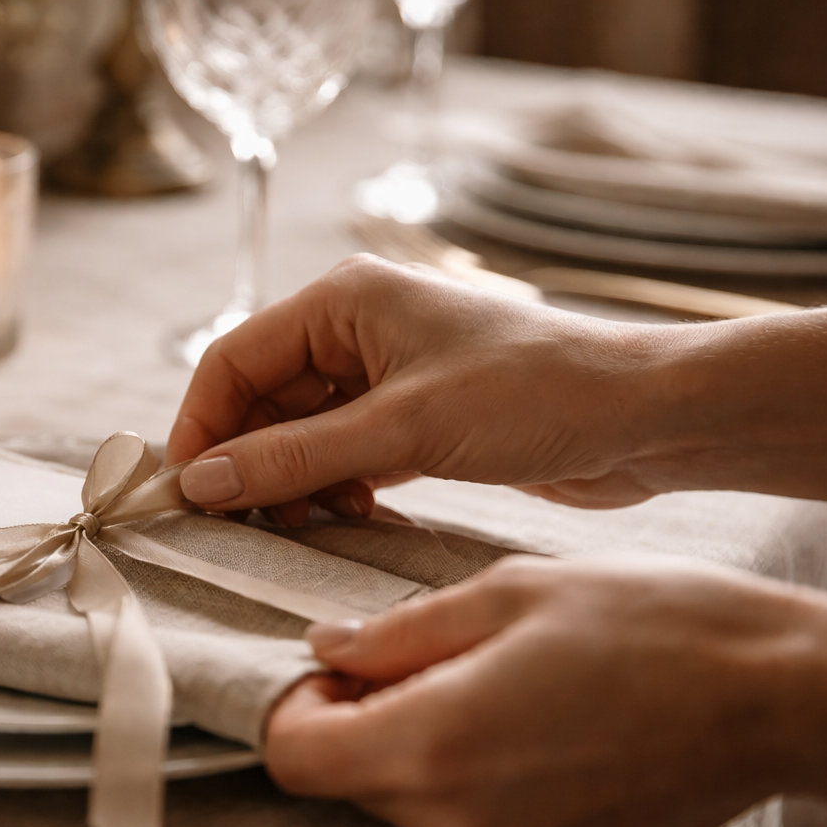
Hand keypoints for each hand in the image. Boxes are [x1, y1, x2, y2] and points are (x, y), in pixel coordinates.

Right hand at [166, 254, 674, 523]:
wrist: (645, 420)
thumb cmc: (534, 396)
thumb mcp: (402, 429)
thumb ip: (295, 457)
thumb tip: (200, 482)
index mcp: (345, 299)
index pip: (234, 360)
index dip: (199, 427)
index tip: (181, 493)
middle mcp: (358, 328)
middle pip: (262, 399)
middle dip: (245, 462)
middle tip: (233, 527)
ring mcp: (388, 374)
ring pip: (301, 432)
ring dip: (291, 482)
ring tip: (299, 528)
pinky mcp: (417, 417)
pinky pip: (344, 453)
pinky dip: (333, 488)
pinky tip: (348, 518)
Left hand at [264, 555, 826, 826]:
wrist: (777, 700)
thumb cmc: (647, 626)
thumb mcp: (508, 593)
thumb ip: (398, 630)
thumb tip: (325, 646)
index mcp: (432, 745)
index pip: (294, 755)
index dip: (295, 705)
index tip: (340, 669)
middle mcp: (455, 825)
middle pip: (345, 782)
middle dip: (357, 722)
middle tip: (419, 661)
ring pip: (404, 808)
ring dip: (415, 750)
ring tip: (488, 687)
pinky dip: (468, 784)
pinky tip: (528, 728)